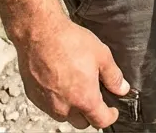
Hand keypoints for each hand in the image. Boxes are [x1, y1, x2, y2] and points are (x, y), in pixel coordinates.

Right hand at [12, 15, 129, 128]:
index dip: (110, 116)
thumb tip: (122, 89)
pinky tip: (58, 82)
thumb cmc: (69, 42)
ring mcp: (47, 103)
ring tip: (75, 87)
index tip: (112, 110)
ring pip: (63, 116)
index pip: (101, 121)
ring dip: (71, 108)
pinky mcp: (33, 97)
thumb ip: (113, 76)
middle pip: (82, 122)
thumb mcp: (101, 55)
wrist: (39, 33)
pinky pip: (48, 106)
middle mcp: (64, 107)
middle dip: (90, 114)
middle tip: (93, 96)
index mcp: (84, 99)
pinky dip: (55, 100)